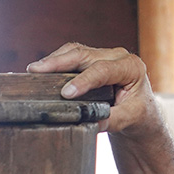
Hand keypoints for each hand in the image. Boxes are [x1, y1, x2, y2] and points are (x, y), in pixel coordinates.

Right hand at [27, 43, 157, 134]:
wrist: (140, 110)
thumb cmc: (138, 113)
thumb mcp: (130, 119)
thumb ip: (112, 120)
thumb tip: (91, 122)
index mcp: (132, 67)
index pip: (103, 70)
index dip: (83, 80)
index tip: (66, 93)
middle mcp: (118, 56)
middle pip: (85, 55)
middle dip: (59, 62)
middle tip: (36, 71)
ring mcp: (105, 54)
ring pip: (76, 51)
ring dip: (54, 60)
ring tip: (33, 70)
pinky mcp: (93, 58)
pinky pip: (72, 55)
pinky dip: (57, 61)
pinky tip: (41, 70)